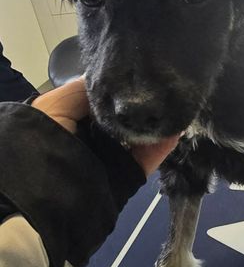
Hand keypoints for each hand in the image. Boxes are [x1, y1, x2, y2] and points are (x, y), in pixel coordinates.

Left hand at [32, 78, 178, 174]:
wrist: (44, 195)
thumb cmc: (42, 141)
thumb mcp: (53, 105)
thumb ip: (82, 89)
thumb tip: (111, 78)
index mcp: (72, 122)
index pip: (102, 100)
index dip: (118, 86)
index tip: (138, 71)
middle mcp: (93, 140)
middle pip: (124, 117)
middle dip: (141, 103)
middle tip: (162, 84)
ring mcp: (112, 160)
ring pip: (140, 136)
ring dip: (157, 121)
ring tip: (176, 101)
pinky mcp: (127, 177)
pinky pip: (149, 158)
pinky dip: (164, 144)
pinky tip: (178, 126)